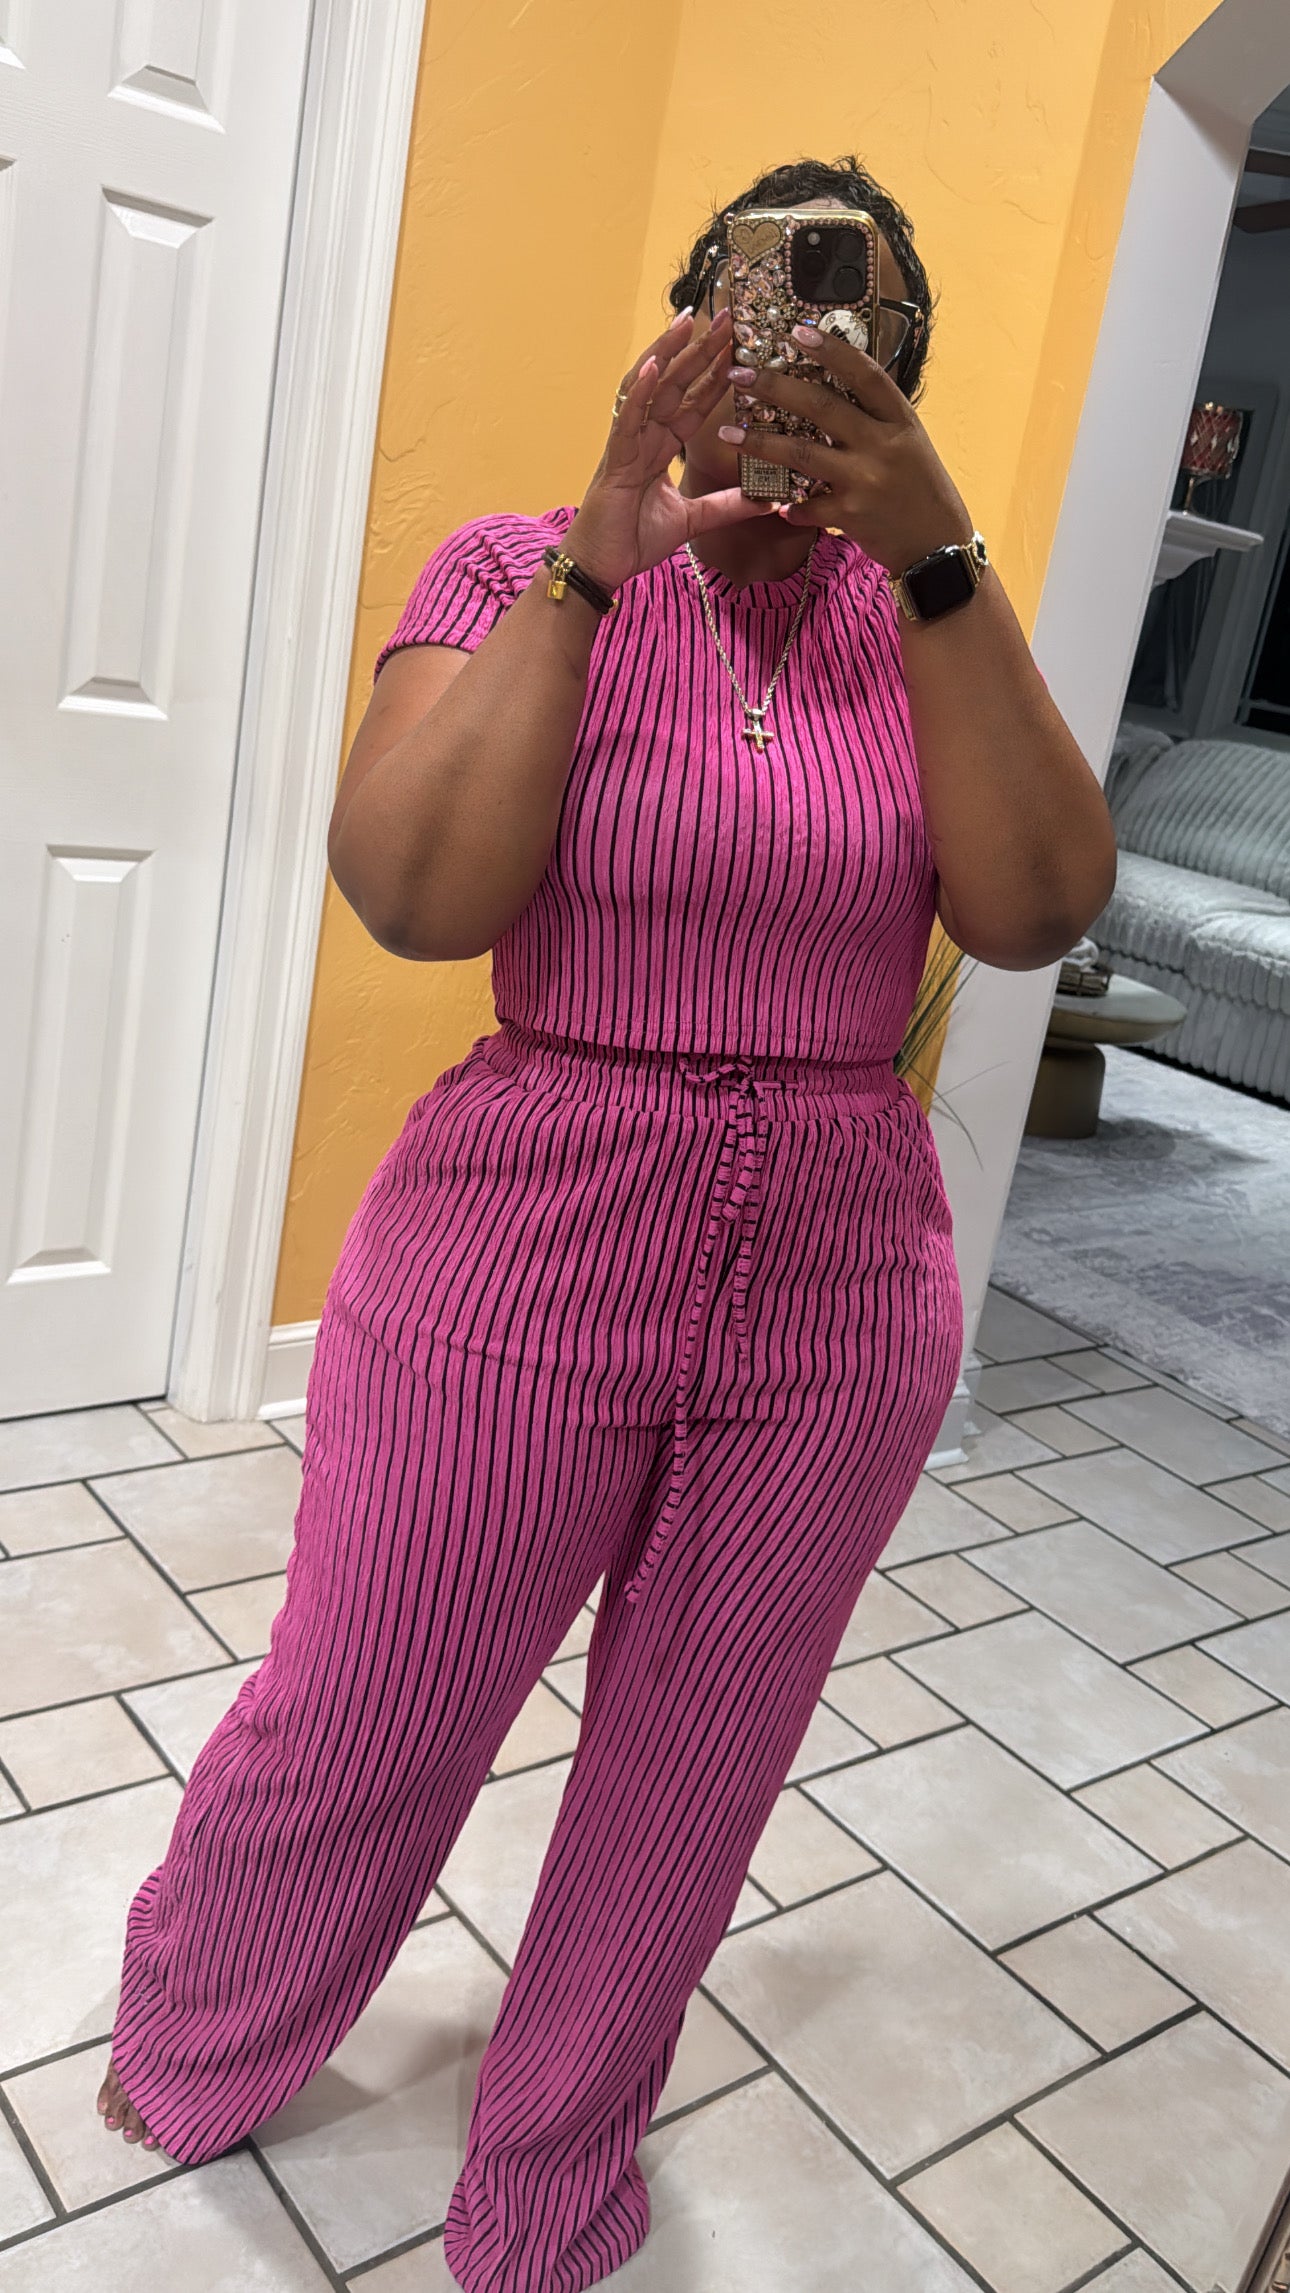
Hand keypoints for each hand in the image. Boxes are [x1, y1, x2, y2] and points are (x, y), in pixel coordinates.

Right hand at [565, 308, 774, 591]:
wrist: (601, 567)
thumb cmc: (633, 540)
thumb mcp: (693, 521)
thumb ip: (726, 506)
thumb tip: (766, 501)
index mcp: (660, 447)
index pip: (693, 401)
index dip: (715, 373)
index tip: (738, 345)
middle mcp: (644, 437)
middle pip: (674, 383)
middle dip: (699, 349)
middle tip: (726, 316)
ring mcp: (627, 444)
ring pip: (647, 388)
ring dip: (666, 353)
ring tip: (685, 321)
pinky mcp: (614, 460)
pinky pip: (626, 420)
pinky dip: (638, 393)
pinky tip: (651, 368)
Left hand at [717, 324, 972, 575]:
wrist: (938, 546)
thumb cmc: (921, 490)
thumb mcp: (910, 443)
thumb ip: (876, 419)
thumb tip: (836, 387)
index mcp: (900, 420)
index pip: (864, 374)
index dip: (831, 350)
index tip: (798, 331)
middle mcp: (882, 445)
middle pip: (822, 407)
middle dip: (776, 387)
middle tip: (741, 374)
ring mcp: (865, 480)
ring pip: (803, 454)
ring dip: (762, 443)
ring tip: (730, 433)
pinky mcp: (851, 517)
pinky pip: (807, 507)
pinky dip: (789, 506)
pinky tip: (775, 504)